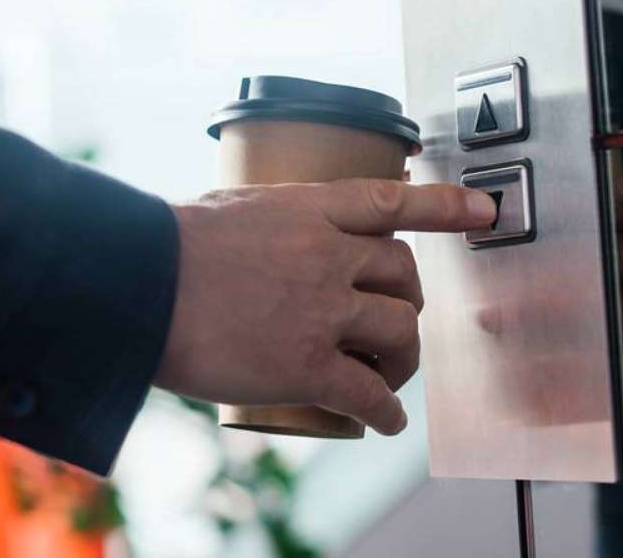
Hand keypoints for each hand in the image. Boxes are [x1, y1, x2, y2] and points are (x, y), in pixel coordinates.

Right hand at [155, 179, 496, 434]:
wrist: (138, 286)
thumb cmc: (162, 246)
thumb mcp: (224, 210)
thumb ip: (260, 225)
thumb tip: (259, 243)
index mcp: (306, 210)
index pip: (391, 202)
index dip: (445, 206)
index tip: (484, 210)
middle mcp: (326, 255)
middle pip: (404, 276)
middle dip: (408, 299)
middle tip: (396, 319)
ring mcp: (321, 310)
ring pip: (400, 332)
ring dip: (404, 357)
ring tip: (390, 373)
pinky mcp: (307, 365)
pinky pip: (371, 393)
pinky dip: (387, 412)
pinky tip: (385, 421)